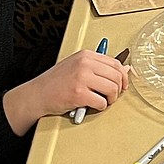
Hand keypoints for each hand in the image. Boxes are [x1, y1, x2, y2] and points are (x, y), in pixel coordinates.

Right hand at [3, 49, 128, 133]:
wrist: (37, 94)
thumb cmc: (56, 82)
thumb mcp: (77, 67)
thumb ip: (99, 67)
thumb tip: (125, 69)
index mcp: (85, 55)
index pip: (115, 63)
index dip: (123, 76)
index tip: (122, 84)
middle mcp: (84, 64)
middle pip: (117, 76)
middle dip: (118, 89)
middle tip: (112, 95)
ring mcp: (81, 78)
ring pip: (112, 89)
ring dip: (111, 99)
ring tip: (102, 101)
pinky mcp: (79, 94)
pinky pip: (102, 102)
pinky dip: (100, 107)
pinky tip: (92, 105)